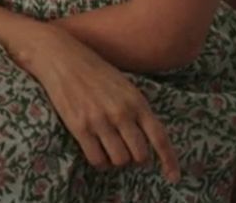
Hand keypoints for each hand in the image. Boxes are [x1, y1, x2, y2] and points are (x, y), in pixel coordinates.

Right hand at [10, 25, 179, 183]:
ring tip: (109, 146)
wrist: (62, 57)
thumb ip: (137, 109)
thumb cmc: (94, 70)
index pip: (159, 136)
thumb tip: (148, 138)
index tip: (173, 177)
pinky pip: (97, 160)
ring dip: (116, 159)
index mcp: (136, 100)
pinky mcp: (79, 127)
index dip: (168, 160)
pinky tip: (97, 149)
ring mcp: (100, 120)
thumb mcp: (124, 84)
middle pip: (140, 155)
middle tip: (127, 148)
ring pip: (120, 160)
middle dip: (136, 157)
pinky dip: (100, 161)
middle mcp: (121, 112)